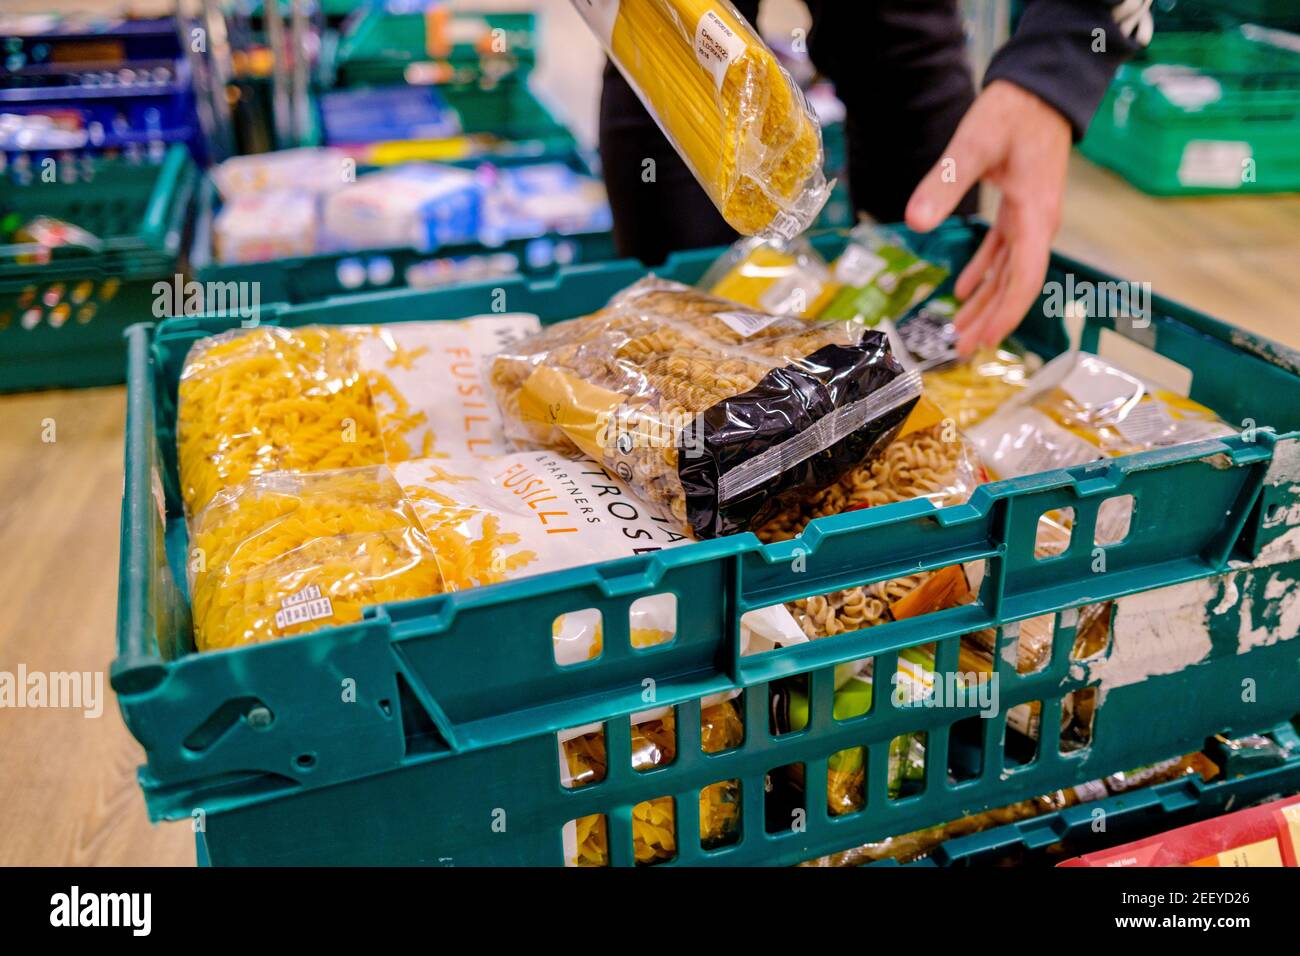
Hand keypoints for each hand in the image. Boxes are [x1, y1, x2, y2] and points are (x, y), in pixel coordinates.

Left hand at [905, 80, 1071, 356]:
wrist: (1040, 87)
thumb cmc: (1013, 112)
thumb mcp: (972, 144)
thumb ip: (944, 182)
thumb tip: (916, 222)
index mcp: (1035, 216)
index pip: (1024, 278)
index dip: (1004, 313)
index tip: (983, 339)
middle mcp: (1037, 224)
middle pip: (1015, 284)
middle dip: (991, 319)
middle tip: (963, 349)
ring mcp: (1030, 218)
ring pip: (1009, 272)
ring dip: (986, 302)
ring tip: (960, 330)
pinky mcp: (1020, 209)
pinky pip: (1003, 252)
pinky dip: (984, 273)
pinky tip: (964, 290)